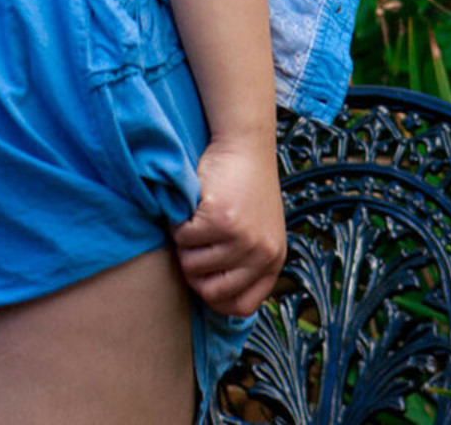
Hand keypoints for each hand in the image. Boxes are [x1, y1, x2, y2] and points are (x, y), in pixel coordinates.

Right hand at [171, 137, 285, 316]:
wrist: (245, 143)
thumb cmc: (246, 184)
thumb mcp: (259, 229)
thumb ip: (246, 260)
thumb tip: (213, 297)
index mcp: (273, 260)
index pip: (241, 307)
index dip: (215, 297)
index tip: (203, 277)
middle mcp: (262, 254)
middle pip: (210, 291)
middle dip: (192, 270)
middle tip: (191, 243)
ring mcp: (243, 238)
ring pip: (192, 264)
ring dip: (183, 244)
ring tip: (192, 220)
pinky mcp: (221, 219)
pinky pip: (184, 237)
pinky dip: (177, 223)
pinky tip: (188, 206)